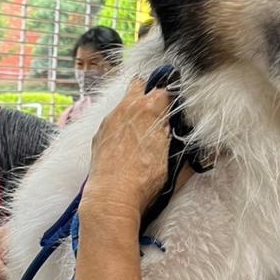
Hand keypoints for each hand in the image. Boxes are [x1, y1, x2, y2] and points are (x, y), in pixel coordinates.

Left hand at [82, 78, 171, 220]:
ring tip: (140, 131)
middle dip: (148, 93)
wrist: (112, 195)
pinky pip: (112, 120)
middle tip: (156, 111)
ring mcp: (110, 119)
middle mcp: (127, 108)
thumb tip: (180, 131)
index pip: (165, 90)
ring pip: (123, 102)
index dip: (170, 99)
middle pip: (139, 84)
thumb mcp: (170, 158)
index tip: (173, 109)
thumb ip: (176, 139)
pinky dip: (120, 126)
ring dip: (133, 110)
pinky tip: (125, 144)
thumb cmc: (144, 179)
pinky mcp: (99, 133)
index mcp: (150, 109)